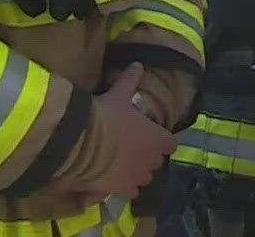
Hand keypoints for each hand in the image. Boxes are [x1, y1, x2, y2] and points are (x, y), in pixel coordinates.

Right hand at [84, 64, 175, 199]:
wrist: (84, 142)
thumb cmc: (107, 115)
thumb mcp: (119, 94)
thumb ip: (130, 80)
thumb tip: (137, 63)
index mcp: (158, 138)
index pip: (171, 144)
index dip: (161, 140)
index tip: (150, 136)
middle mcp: (153, 160)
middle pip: (156, 161)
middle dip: (147, 156)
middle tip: (131, 147)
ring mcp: (138, 177)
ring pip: (144, 178)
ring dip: (136, 172)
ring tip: (120, 163)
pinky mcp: (122, 190)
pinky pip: (130, 192)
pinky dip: (124, 186)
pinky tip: (113, 179)